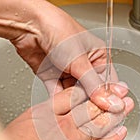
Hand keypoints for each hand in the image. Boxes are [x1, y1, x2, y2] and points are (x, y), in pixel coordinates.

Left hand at [0, 0, 122, 111]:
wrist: (29, 25)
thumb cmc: (57, 29)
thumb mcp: (81, 61)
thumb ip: (94, 85)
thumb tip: (110, 101)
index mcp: (98, 56)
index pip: (108, 83)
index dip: (108, 98)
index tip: (108, 112)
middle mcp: (84, 65)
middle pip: (90, 91)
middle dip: (89, 102)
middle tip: (90, 115)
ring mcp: (68, 71)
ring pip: (74, 95)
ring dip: (73, 103)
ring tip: (75, 113)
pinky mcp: (52, 77)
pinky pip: (58, 94)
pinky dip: (59, 101)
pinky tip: (61, 108)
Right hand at [4, 84, 133, 139]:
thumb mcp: (21, 124)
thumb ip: (38, 117)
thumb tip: (42, 116)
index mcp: (48, 112)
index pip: (73, 94)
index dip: (89, 89)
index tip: (97, 86)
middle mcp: (65, 123)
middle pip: (91, 106)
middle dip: (107, 98)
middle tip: (121, 93)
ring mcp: (75, 139)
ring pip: (100, 123)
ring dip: (115, 114)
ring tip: (126, 107)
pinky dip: (114, 138)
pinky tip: (122, 131)